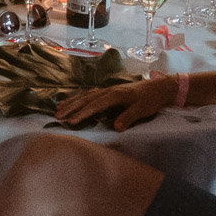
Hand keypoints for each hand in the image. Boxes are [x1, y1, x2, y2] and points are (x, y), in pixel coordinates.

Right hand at [54, 77, 172, 129]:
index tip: (71, 121)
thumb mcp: (142, 110)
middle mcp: (108, 91)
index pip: (95, 105)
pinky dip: (78, 98)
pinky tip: (70, 101)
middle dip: (71, 108)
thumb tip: (116, 127)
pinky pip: (89, 94)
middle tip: (57, 117)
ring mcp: (107, 90)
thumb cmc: (150, 100)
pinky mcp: (107, 91)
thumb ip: (128, 117)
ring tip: (58, 110)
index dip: (83, 113)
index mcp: (115, 95)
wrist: (158, 87)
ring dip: (71, 102)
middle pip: (86, 99)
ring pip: (85, 95)